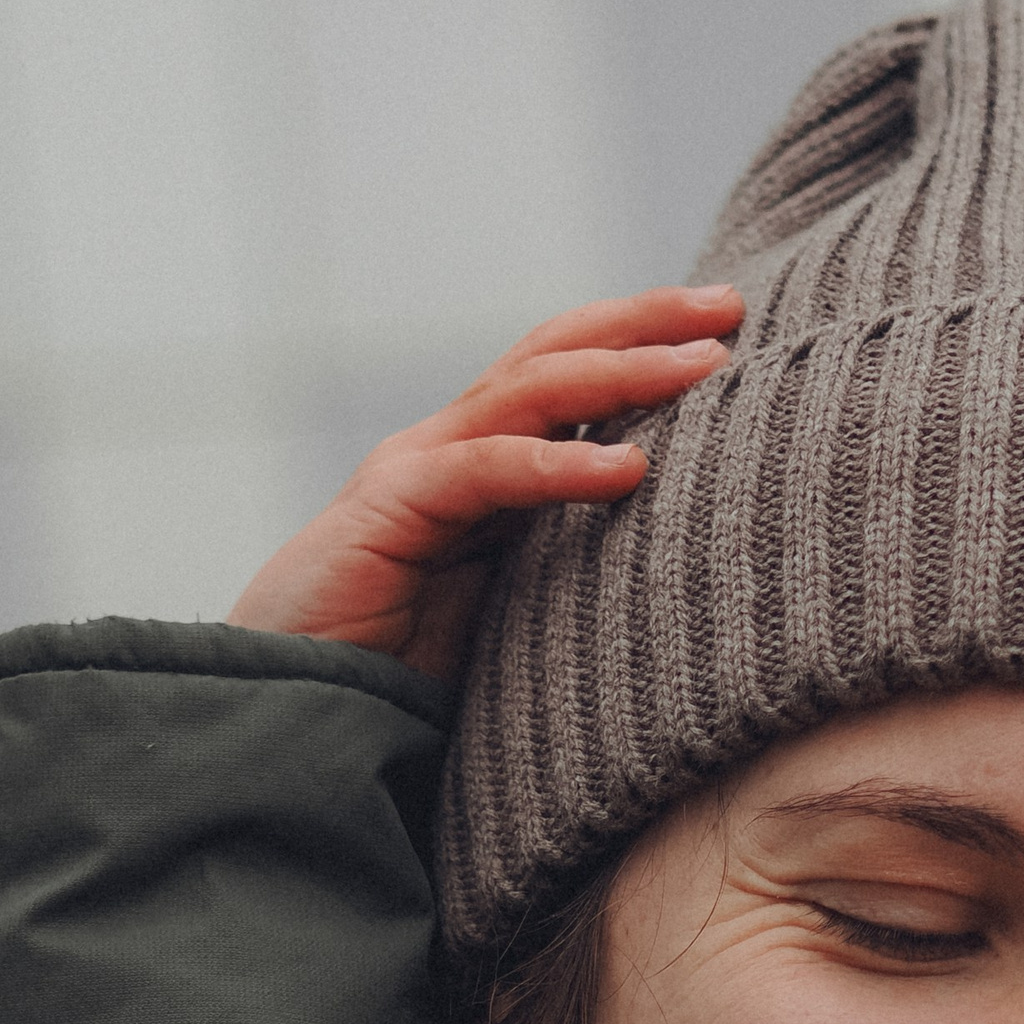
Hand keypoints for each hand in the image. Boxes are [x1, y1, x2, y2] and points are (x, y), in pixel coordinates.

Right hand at [228, 285, 742, 680]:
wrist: (292, 717)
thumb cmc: (398, 684)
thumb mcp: (506, 619)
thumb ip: (562, 579)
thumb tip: (668, 579)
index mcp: (481, 474)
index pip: (567, 383)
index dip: (643, 349)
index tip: (728, 334)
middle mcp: (450, 453)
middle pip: (554, 356)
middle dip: (645, 324)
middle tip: (731, 306)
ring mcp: (415, 473)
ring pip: (529, 392)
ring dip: (621, 372)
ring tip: (703, 363)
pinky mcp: (390, 512)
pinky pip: (487, 473)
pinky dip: (559, 466)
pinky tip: (627, 471)